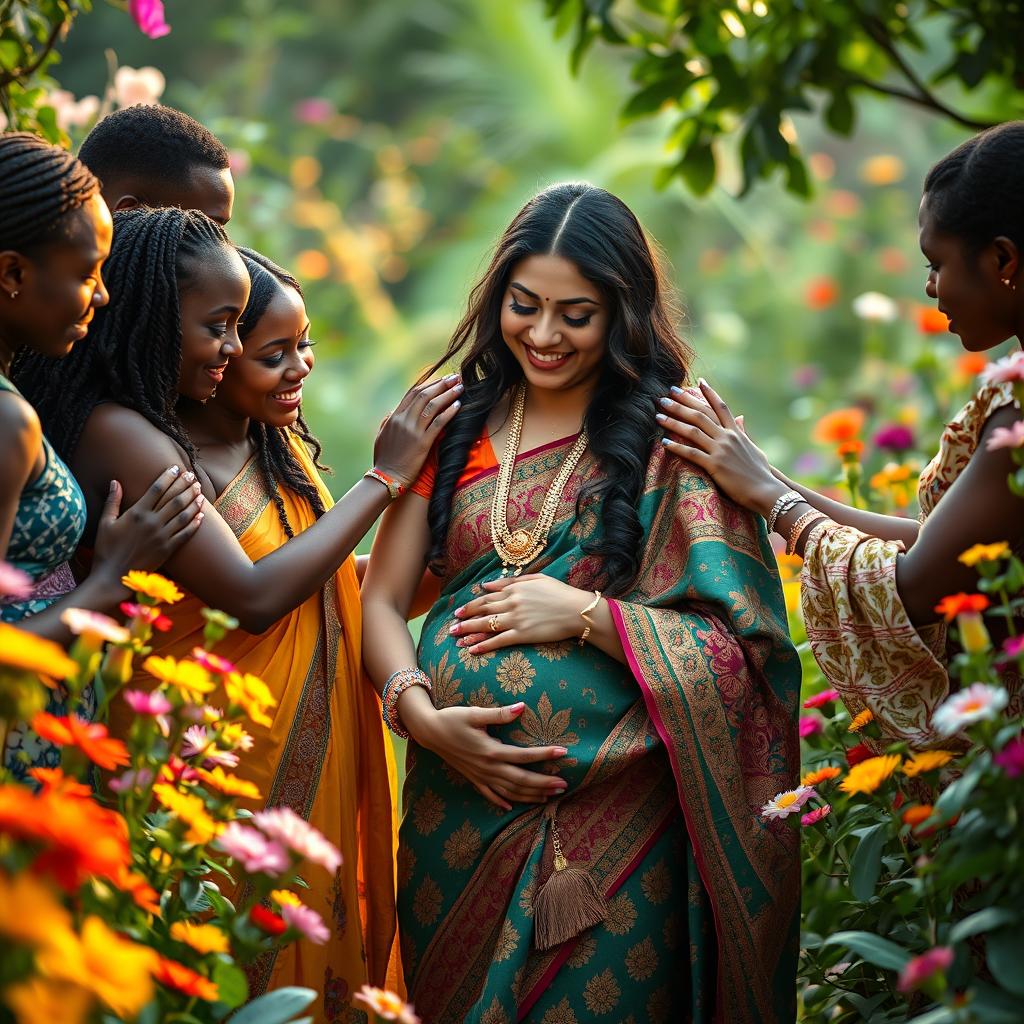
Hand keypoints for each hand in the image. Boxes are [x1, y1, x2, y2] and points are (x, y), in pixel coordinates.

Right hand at [93, 467, 203, 577]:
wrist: (113, 576)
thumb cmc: (106, 549)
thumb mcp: (105, 523)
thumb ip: (113, 502)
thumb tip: (116, 481)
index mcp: (136, 513)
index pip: (157, 489)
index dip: (168, 477)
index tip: (175, 468)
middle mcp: (152, 523)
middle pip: (174, 499)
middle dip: (185, 486)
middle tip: (193, 476)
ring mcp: (162, 536)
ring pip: (183, 515)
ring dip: (193, 501)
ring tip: (199, 491)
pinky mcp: (168, 549)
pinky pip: (185, 534)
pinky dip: (195, 524)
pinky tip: (201, 515)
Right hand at [373, 374, 462, 487]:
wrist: (386, 478)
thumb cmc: (384, 460)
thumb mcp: (381, 436)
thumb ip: (387, 422)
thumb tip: (391, 412)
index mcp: (394, 417)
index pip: (412, 393)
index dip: (429, 383)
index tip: (441, 379)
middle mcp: (403, 420)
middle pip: (424, 395)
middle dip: (441, 384)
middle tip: (455, 377)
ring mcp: (413, 431)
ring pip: (432, 405)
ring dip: (448, 394)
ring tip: (460, 387)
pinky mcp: (422, 443)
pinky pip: (438, 423)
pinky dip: (449, 412)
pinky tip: (458, 405)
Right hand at [399, 689, 568, 810]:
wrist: (429, 732)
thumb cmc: (452, 718)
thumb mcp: (475, 713)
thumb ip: (500, 713)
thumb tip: (522, 707)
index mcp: (491, 751)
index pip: (524, 756)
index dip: (544, 755)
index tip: (563, 752)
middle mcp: (488, 767)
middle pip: (521, 780)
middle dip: (543, 784)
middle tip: (564, 785)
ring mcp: (480, 776)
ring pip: (509, 791)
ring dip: (530, 795)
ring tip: (549, 797)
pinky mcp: (473, 778)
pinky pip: (490, 795)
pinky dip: (503, 801)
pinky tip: (512, 806)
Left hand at [450, 574, 593, 654]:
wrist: (577, 610)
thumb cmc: (560, 593)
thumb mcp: (536, 579)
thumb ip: (510, 582)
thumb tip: (486, 585)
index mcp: (515, 589)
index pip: (487, 598)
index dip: (471, 605)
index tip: (459, 611)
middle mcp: (512, 603)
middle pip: (482, 611)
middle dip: (465, 619)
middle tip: (451, 627)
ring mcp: (516, 619)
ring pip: (486, 626)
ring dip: (469, 632)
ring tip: (456, 638)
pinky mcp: (523, 634)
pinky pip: (499, 640)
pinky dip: (484, 645)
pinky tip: (472, 649)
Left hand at [657, 380, 784, 516]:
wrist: (766, 491)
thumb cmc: (760, 473)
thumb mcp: (753, 448)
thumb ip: (743, 433)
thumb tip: (741, 418)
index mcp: (736, 432)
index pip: (721, 406)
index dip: (709, 393)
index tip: (698, 381)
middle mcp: (727, 437)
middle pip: (701, 414)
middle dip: (682, 403)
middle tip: (666, 394)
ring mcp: (720, 450)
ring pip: (693, 431)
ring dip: (673, 421)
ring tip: (658, 415)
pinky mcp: (714, 465)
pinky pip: (691, 453)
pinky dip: (676, 447)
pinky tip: (663, 442)